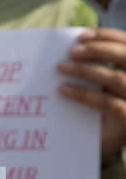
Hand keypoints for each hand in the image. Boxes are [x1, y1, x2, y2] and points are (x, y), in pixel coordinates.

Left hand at [58, 28, 125, 164]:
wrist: (110, 143)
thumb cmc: (107, 110)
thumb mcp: (108, 86)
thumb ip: (102, 66)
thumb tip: (76, 46)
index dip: (109, 37)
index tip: (82, 35)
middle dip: (99, 49)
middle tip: (72, 51)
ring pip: (116, 79)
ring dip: (86, 70)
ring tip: (61, 67)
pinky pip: (108, 104)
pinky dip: (84, 94)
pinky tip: (64, 90)